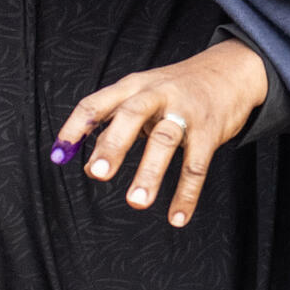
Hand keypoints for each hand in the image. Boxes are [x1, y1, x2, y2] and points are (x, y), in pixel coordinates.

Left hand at [54, 40, 267, 227]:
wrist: (230, 71)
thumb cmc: (176, 90)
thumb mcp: (141, 100)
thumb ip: (113, 129)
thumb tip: (89, 168)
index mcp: (133, 86)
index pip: (97, 103)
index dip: (76, 127)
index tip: (59, 154)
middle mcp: (157, 95)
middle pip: (131, 115)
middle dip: (114, 145)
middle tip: (99, 174)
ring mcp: (186, 112)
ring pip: (165, 141)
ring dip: (150, 172)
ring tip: (136, 202)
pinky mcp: (210, 131)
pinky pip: (196, 165)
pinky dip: (187, 193)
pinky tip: (177, 218)